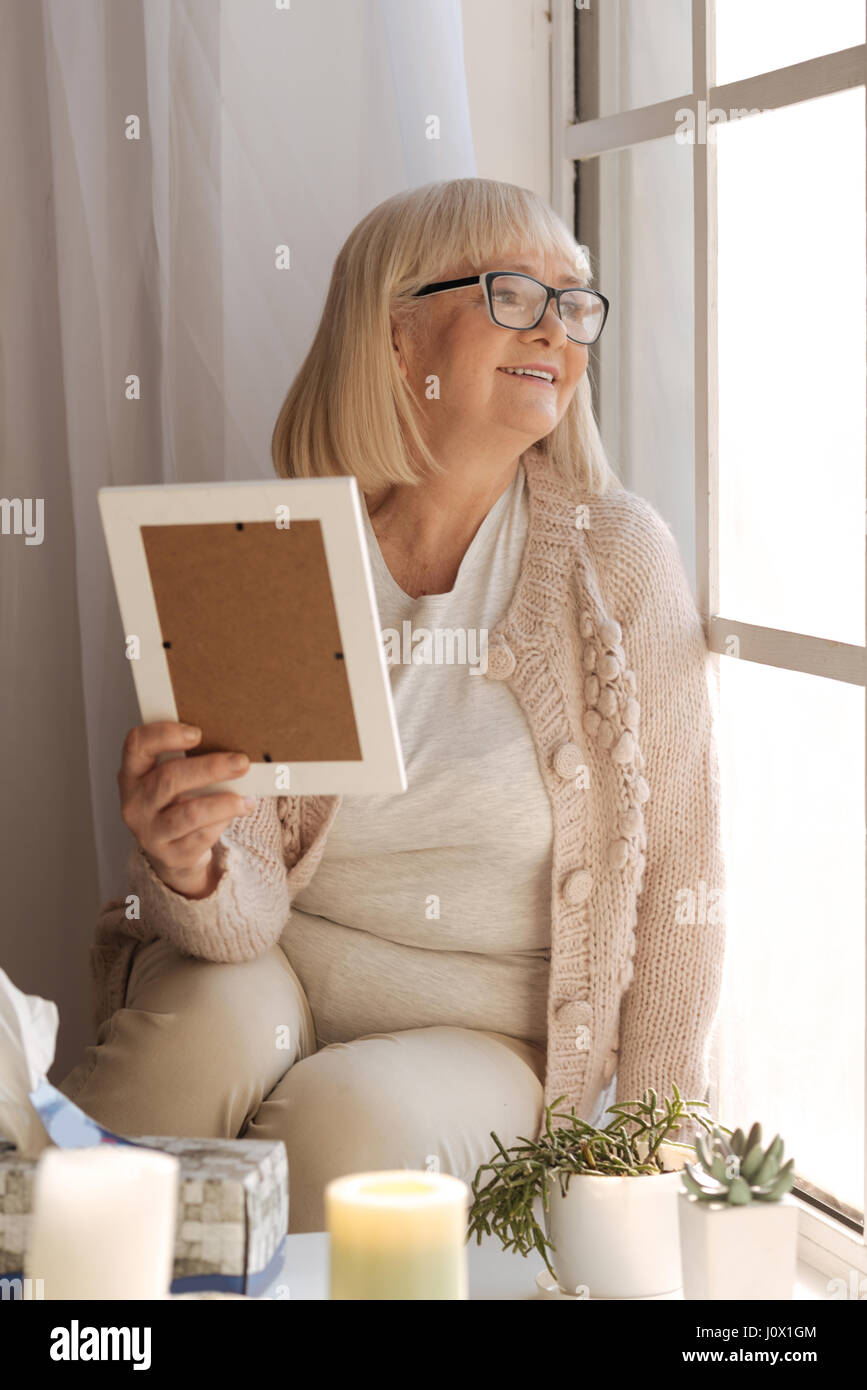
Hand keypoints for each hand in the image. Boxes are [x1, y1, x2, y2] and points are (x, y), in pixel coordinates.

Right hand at [118, 721, 255, 897]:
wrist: (174, 851)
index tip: (197, 733)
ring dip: (224, 803)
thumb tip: (232, 752)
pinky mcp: (171, 855)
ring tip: (246, 797)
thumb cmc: (178, 802)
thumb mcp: (175, 779)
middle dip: (210, 768)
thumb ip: (191, 762)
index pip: (138, 745)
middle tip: (240, 762)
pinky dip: (224, 822)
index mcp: (132, 773)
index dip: (165, 735)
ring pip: (190, 813)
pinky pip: (202, 836)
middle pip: (169, 779)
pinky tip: (239, 811)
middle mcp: (134, 803)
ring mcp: (150, 832)